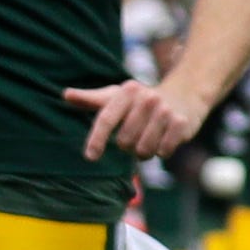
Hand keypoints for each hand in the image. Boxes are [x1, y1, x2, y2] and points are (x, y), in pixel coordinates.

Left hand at [60, 78, 207, 161]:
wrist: (184, 95)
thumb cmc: (140, 100)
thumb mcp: (115, 97)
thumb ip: (90, 99)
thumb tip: (65, 94)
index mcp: (127, 91)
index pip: (105, 119)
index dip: (96, 140)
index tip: (90, 157)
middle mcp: (147, 98)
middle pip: (124, 141)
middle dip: (126, 145)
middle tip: (135, 134)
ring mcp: (166, 111)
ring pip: (143, 150)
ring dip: (143, 151)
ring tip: (149, 137)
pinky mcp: (181, 124)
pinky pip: (162, 152)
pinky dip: (161, 151)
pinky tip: (164, 138)